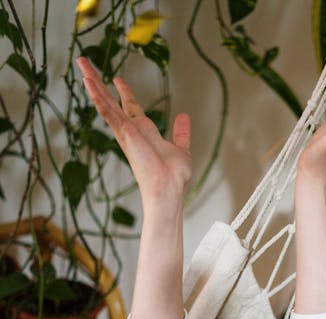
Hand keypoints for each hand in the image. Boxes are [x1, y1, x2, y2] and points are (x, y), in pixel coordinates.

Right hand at [77, 57, 191, 202]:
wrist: (168, 187)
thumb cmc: (173, 176)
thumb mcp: (181, 149)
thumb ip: (181, 133)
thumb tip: (184, 116)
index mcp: (144, 132)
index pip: (131, 107)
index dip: (125, 93)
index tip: (118, 80)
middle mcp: (131, 130)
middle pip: (111, 101)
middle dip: (99, 82)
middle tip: (86, 64)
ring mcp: (125, 131)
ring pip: (105, 102)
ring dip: (93, 82)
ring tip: (81, 63)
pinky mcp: (124, 132)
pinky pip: (107, 111)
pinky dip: (97, 96)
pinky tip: (88, 82)